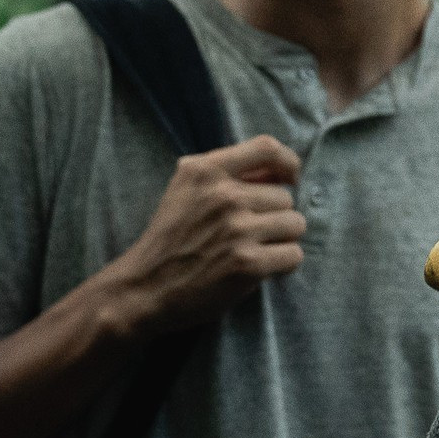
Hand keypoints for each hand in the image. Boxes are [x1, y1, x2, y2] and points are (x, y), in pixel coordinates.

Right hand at [101, 134, 305, 337]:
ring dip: (283, 240)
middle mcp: (222, 195)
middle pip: (285, 196)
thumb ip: (226, 176)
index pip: (266, 148)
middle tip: (252, 234)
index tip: (289, 179)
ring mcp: (236, 229)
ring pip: (294, 224)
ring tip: (257, 250)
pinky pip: (293, 254)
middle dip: (275, 216)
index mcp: (205, 170)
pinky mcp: (247, 263)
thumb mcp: (185, 191)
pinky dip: (284, 264)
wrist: (144, 289)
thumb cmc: (169, 241)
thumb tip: (280, 174)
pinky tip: (262, 268)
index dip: (288, 163)